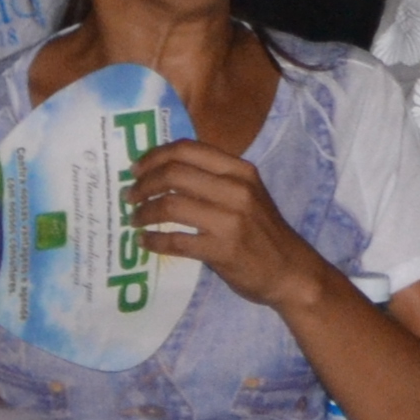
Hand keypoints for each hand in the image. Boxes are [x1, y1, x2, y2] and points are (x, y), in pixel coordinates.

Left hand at [132, 137, 328, 316]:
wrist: (290, 270)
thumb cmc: (263, 231)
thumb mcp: (247, 193)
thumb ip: (214, 180)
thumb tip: (165, 173)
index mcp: (240, 170)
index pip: (188, 149)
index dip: (155, 156)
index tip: (135, 168)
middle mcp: (236, 189)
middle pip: (175, 173)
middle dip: (143, 184)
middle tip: (129, 196)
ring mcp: (230, 220)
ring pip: (171, 205)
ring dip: (144, 212)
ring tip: (134, 219)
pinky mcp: (222, 250)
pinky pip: (176, 240)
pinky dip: (154, 240)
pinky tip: (145, 242)